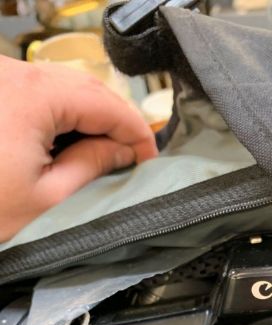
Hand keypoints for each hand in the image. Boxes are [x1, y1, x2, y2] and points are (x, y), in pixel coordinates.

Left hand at [0, 56, 157, 241]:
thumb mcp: (47, 197)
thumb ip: (92, 166)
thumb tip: (122, 151)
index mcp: (32, 96)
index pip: (104, 102)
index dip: (134, 130)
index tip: (150, 156)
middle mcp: (11, 73)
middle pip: (84, 86)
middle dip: (114, 118)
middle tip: (133, 153)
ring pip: (61, 84)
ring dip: (88, 113)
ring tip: (105, 149)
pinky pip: (36, 89)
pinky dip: (61, 111)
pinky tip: (71, 138)